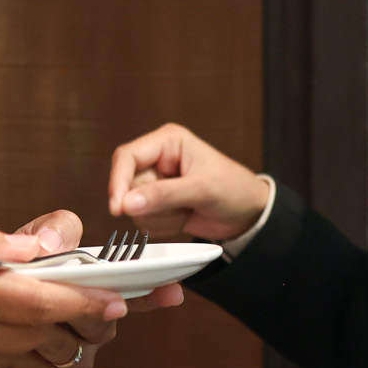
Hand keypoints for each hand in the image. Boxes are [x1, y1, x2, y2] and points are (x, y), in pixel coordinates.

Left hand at [0, 209, 186, 367]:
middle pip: (103, 316)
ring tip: (15, 317)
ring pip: (74, 341)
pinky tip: (7, 347)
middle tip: (57, 294)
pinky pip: (46, 367)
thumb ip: (49, 231)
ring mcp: (76, 350)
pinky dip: (23, 354)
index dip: (156, 288)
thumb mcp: (23, 243)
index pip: (135, 284)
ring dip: (44, 328)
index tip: (174, 289)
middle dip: (78, 304)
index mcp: (94, 284)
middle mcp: (94, 319)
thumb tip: (54, 244)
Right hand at [0, 219, 125, 367]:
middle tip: (116, 304)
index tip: (118, 296)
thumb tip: (37, 243)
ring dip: (54, 336)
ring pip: (27, 353)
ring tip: (75, 317)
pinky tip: (17, 331)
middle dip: (84, 318)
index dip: (82, 297)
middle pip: (43, 330)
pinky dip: (17, 350)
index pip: (35, 296)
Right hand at [107, 124, 269, 240]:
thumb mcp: (201, 189)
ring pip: (134, 206)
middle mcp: (158, 159)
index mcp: (167, 142)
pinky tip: (184, 217)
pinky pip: (144, 219)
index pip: (127, 157)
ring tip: (186, 210)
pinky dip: (163, 225)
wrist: (248, 214)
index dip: (118, 181)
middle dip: (152, 205)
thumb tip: (127, 202)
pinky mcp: (158, 203)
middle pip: (127, 186)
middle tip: (179, 207)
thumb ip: (163, 195)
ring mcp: (157, 183)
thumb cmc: (234, 189)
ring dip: (160, 216)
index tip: (118, 207)